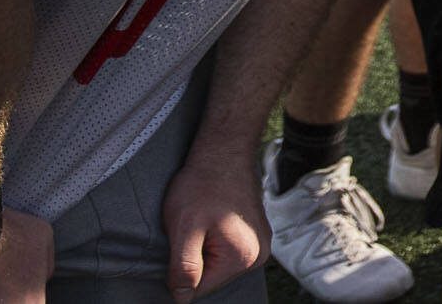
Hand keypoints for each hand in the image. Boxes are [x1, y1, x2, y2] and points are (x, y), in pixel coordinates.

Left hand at [163, 141, 268, 302]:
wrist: (225, 151)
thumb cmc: (203, 185)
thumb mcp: (185, 227)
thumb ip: (183, 268)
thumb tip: (182, 298)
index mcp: (242, 257)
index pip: (200, 288)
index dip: (181, 271)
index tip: (180, 242)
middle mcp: (258, 255)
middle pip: (212, 277)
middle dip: (195, 258)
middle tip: (191, 228)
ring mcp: (260, 244)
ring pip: (218, 264)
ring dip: (204, 249)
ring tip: (202, 221)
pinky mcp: (257, 234)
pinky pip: (228, 251)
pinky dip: (215, 241)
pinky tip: (212, 220)